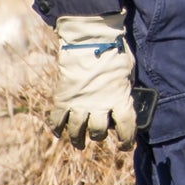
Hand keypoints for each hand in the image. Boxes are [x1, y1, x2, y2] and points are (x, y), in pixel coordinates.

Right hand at [53, 13, 137, 148]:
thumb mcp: (128, 70)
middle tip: (97, 134)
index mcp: (119, 99)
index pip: (126, 128)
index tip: (124, 145)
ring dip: (77, 138)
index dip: (126, 140)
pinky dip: (56, 127)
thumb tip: (125, 93)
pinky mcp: (63, 96)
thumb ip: (124, 86)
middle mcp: (99, 106)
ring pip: (76, 130)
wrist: (89, 38)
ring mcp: (79, 102)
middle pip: (97, 131)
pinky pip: (57, 118)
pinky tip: (58, 133)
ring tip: (79, 143)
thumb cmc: (113, 50)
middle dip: (98, 135)